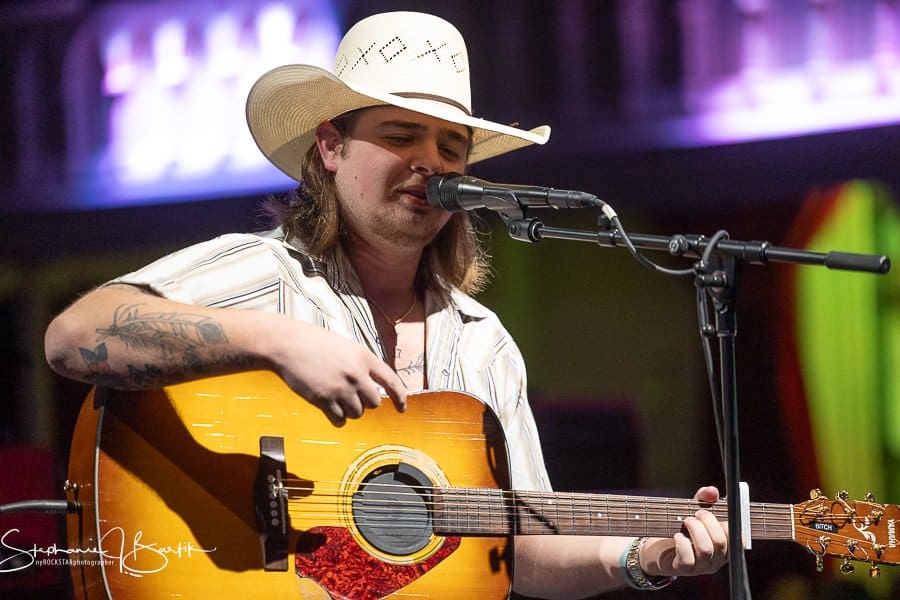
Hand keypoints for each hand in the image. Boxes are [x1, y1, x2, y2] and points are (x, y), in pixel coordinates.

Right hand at [266, 318, 406, 425]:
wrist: (288, 343)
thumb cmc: (315, 342)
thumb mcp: (346, 346)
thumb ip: (361, 364)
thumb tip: (373, 385)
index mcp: (365, 357)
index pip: (392, 381)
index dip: (400, 397)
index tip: (401, 408)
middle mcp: (356, 374)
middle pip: (375, 402)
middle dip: (366, 402)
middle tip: (353, 395)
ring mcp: (340, 388)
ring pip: (358, 413)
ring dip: (351, 410)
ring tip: (338, 398)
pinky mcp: (324, 400)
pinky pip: (340, 420)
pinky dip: (338, 418)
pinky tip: (331, 410)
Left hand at [640, 486, 728, 576]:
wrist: (657, 545)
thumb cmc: (681, 528)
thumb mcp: (693, 511)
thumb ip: (704, 500)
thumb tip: (712, 491)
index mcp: (724, 547)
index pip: (738, 540)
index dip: (728, 524)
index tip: (713, 512)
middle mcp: (716, 560)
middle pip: (720, 543)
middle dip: (708, 522)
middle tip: (696, 513)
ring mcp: (700, 567)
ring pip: (705, 550)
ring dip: (695, 530)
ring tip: (686, 521)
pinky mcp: (683, 569)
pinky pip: (688, 559)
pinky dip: (682, 544)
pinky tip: (677, 535)